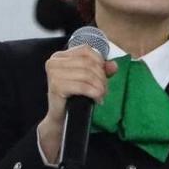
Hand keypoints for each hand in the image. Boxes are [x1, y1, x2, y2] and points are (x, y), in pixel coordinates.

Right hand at [37, 45, 117, 162]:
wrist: (61, 117)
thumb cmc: (74, 96)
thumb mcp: (90, 79)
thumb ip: (102, 69)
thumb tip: (114, 65)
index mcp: (60, 56)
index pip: (86, 50)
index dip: (100, 62)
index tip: (104, 75)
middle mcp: (54, 62)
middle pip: (88, 63)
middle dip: (101, 77)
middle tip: (104, 89)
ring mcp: (54, 73)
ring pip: (88, 74)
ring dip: (100, 86)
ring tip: (101, 95)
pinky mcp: (56, 86)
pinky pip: (83, 86)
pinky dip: (94, 93)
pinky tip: (97, 99)